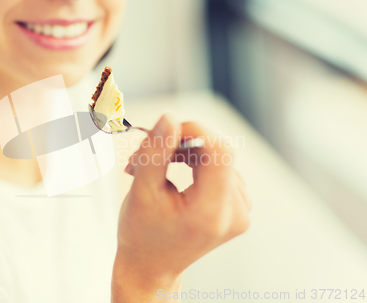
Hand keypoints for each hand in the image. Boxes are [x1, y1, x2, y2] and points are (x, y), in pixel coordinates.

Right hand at [112, 115, 250, 301]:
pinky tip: (173, 174)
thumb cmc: (142, 234)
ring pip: (216, 158)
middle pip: (217, 152)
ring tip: (153, 169)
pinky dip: (194, 165)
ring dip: (183, 154)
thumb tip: (169, 118)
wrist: (151, 265)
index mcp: (211, 212)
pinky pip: (220, 169)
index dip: (194, 131)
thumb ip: (155, 152)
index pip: (219, 150)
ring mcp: (240, 212)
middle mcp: (234, 213)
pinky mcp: (237, 208)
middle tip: (144, 155)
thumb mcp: (142, 192)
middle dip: (179, 144)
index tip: (164, 131)